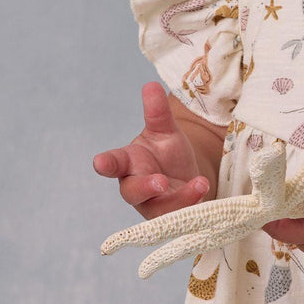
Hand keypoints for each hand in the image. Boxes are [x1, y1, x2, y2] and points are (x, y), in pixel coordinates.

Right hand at [93, 81, 212, 219]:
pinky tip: (203, 188)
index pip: (113, 163)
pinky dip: (192, 203)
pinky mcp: (170, 218)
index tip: (99, 161)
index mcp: (128, 163)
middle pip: (133, 191)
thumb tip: (151, 85)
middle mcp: (136, 186)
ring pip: (159, 208)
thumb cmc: (167, 153)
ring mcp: (153, 205)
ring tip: (199, 185)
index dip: (106, 163)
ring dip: (178, 198)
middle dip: (145, 187)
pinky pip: (178, 215)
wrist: (186, 175)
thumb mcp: (165, 130)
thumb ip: (157, 112)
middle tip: (160, 181)